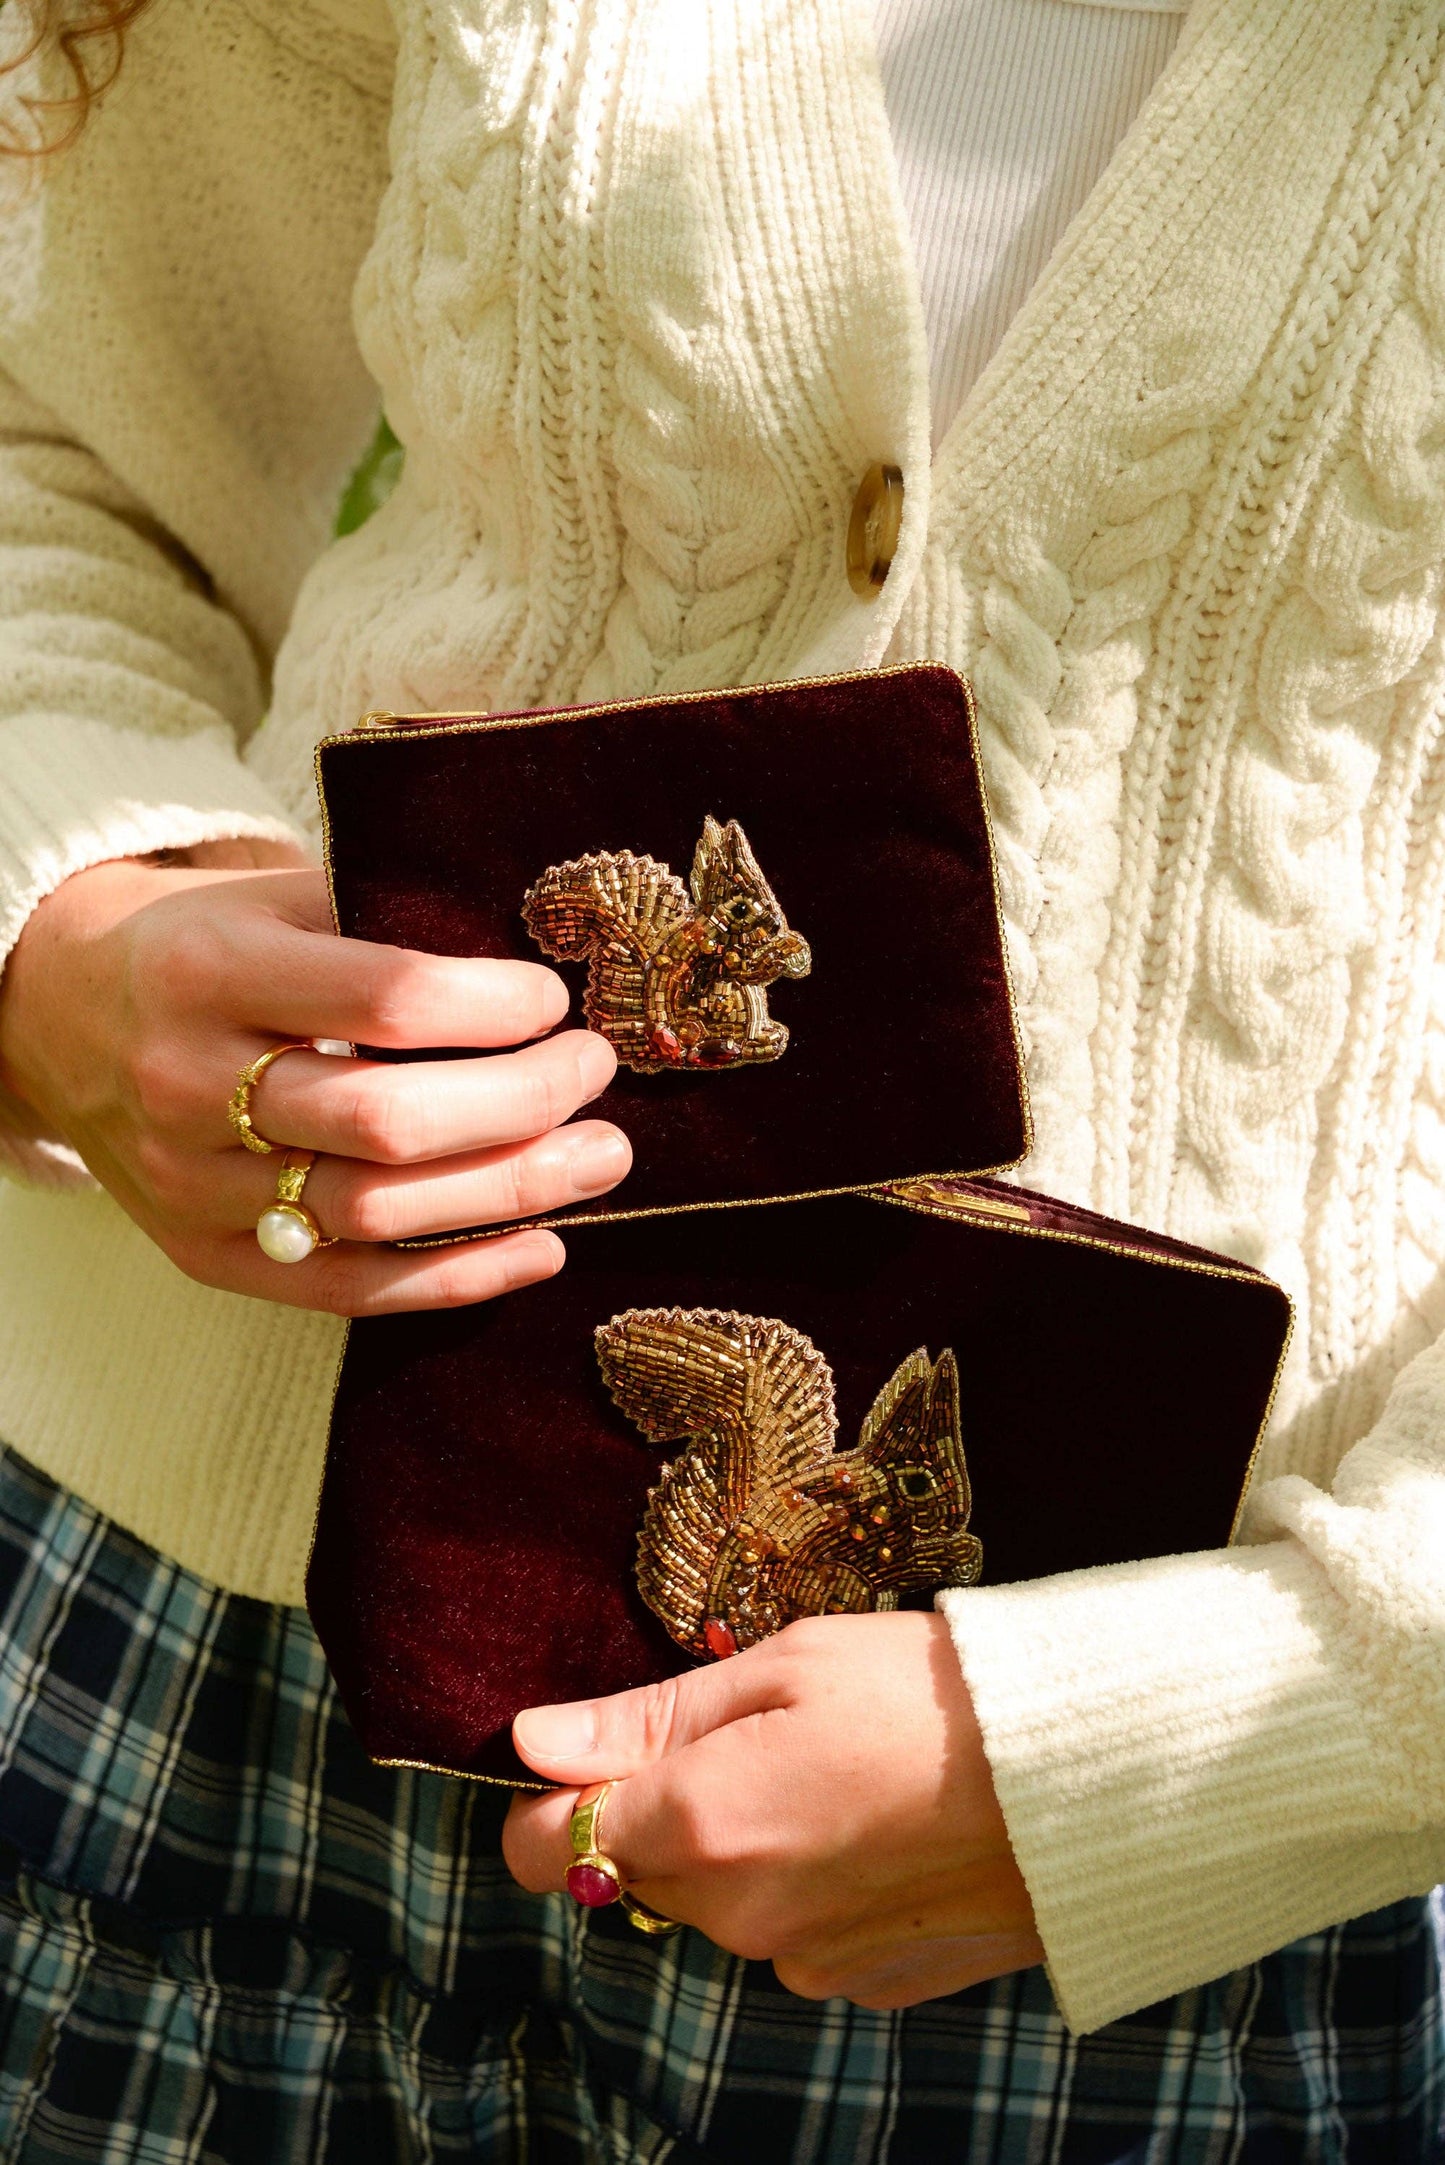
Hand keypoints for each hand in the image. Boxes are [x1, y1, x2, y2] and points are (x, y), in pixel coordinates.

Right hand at [0, 841, 629, 1311]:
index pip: (386, 999)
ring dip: (512, 1191)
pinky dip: (458, 1277)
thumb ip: (385, 928)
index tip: (553, 997)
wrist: (54, 1010)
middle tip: (594, 1071)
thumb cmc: (200, 943)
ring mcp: (191, 1185)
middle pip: (388, 1120)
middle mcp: (190, 1083)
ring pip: (376, 1212)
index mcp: (212, 972)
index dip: (493, 1005)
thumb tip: (544, 981)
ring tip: (598, 1158)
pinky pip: (347, 1289)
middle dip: (521, 1101)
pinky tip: (543, 1246)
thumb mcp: (273, 899)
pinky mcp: (204, 1256)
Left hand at [502, 1611, 1042, 2008]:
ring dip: (742, 1847)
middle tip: (761, 1732)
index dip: (556, 1794)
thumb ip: (647, 1717)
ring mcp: (800, 1961)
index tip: (608, 1745)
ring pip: (717, 1903)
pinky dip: (810, 1884)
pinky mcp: (864, 1985)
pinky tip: (878, 1825)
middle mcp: (734, 1916)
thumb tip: (531, 1740)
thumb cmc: (925, 1693)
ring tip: (836, 1773)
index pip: (539, 1850)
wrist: (1084, 1775)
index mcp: (698, 1824)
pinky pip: (792, 1932)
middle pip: (632, 1871)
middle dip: (665, 1809)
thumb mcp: (782, 1665)